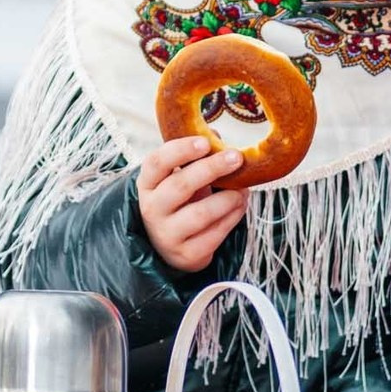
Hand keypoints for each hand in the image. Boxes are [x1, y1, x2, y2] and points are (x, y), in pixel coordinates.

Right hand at [136, 137, 245, 272]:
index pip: (157, 162)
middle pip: (181, 185)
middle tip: (236, 158)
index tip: (205, 142)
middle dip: (212, 168)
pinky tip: (240, 206)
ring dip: (227, 198)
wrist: (171, 247)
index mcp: (147, 184)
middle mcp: (152, 209)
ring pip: (201, 213)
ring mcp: (167, 234)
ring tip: (243, 189)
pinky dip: (232, 217)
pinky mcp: (186, 254)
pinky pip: (214, 234)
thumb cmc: (179, 203)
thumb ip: (196, 158)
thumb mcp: (179, 178)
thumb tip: (218, 137)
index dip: (181, 150)